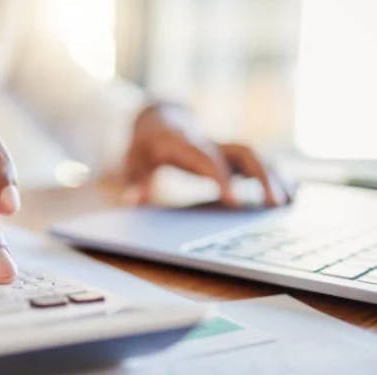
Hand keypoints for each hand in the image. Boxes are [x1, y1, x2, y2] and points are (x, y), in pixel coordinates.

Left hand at [122, 103, 288, 206]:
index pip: (207, 159)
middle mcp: (209, 141)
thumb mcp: (133, 161)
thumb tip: (131, 200)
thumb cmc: (144, 146)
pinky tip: (293, 194)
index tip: (236, 201)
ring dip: (275, 176)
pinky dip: (276, 174)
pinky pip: (258, 160)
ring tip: (290, 203)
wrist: (158, 119)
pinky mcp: (231, 153)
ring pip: (255, 155)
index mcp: (184, 143)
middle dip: (261, 176)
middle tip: (275, 204)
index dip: (222, 177)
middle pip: (242, 152)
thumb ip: (135, 180)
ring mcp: (223, 145)